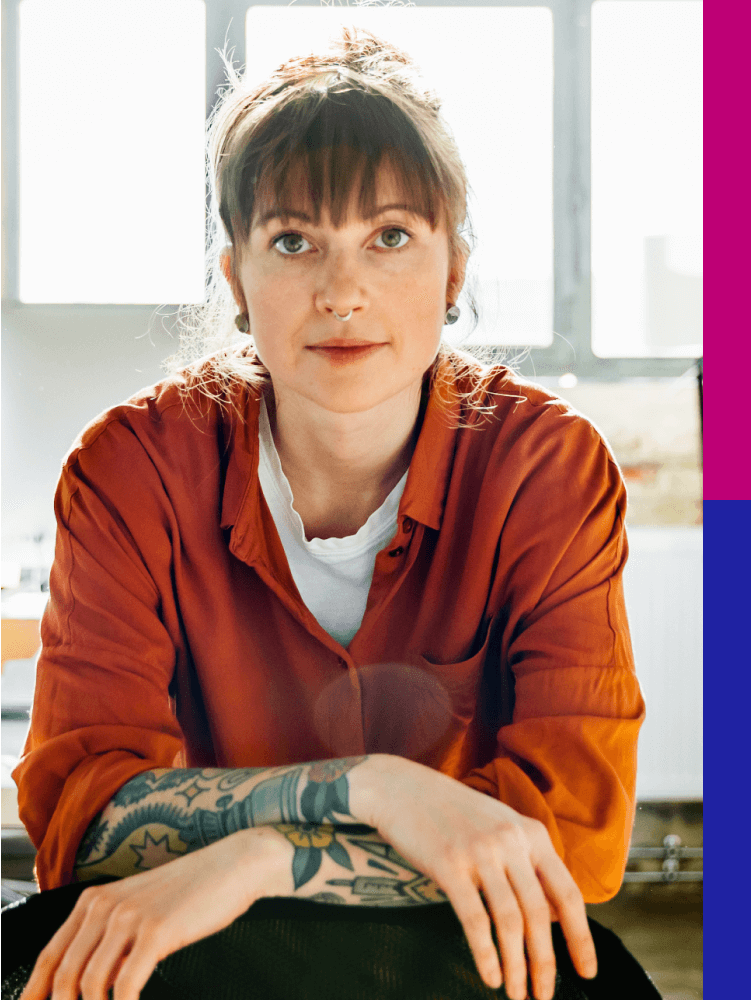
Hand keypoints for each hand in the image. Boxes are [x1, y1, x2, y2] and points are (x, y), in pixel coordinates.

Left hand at [21, 827, 284, 999]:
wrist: (233, 864)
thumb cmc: (191, 890)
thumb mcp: (140, 910)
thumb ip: (111, 943)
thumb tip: (92, 985)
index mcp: (94, 900)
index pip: (49, 957)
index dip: (37, 992)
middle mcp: (104, 905)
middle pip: (63, 976)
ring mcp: (129, 917)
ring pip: (89, 984)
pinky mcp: (156, 931)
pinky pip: (125, 986)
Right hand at [362, 755, 597, 999]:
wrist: (403, 789)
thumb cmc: (453, 812)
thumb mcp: (502, 827)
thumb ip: (529, 864)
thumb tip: (553, 915)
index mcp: (531, 834)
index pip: (568, 894)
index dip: (581, 938)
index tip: (587, 972)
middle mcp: (511, 842)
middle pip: (539, 915)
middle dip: (545, 964)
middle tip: (544, 996)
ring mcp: (480, 853)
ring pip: (510, 921)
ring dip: (517, 966)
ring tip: (517, 995)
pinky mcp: (449, 865)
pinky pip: (474, 919)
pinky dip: (486, 954)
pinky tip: (490, 976)